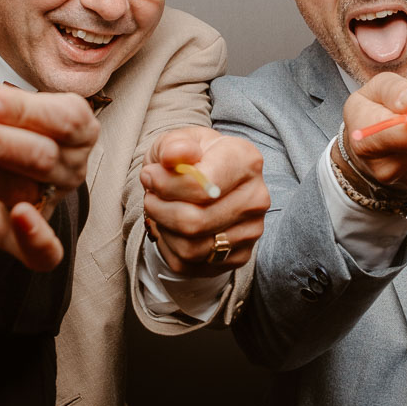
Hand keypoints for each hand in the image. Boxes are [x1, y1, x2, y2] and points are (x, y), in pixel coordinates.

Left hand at [0, 71, 97, 269]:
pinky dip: (37, 240)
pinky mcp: (19, 237)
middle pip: (44, 157)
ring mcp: (49, 201)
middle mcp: (70, 164)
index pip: (67, 119)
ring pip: (26, 191)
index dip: (25, 112)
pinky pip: (42, 254)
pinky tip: (19, 217)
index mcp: (71, 123)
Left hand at [139, 126, 268, 277]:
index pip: (201, 188)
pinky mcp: (239, 256)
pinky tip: (173, 228)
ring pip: (190, 248)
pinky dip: (171, 248)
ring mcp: (251, 230)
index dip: (165, 185)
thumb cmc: (189, 160)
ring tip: (161, 210)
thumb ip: (173, 145)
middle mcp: (256, 198)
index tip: (150, 175)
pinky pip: (191, 264)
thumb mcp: (176, 142)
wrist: (204, 183)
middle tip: (150, 197)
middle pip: (194, 222)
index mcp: (246, 161)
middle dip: (160, 210)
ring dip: (164, 230)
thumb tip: (175, 155)